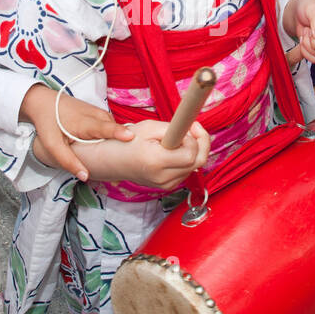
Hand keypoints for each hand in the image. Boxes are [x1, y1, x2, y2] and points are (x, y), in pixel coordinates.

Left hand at [22, 83, 132, 180]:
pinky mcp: (99, 113)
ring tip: (121, 156)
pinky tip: (109, 145)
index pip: (105, 128)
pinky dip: (112, 135)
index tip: (131, 137)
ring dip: (117, 140)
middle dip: (124, 142)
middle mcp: (96, 115)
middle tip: (130, 160)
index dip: (118, 133)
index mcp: (85, 123)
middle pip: (116, 130)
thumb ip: (69, 161)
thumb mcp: (53, 145)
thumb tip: (85, 176)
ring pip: (114, 128)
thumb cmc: (48, 123)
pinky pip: (110, 125)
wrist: (43, 102)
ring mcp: (99, 112)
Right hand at [71, 119, 209, 189]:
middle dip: (201, 143)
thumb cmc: (127, 141)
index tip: (191, 126)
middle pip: (197, 162)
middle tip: (194, 128)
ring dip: (193, 150)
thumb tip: (193, 131)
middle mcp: (162, 178)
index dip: (196, 139)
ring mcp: (166, 185)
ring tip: (179, 137)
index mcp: (156, 162)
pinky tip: (175, 150)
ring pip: (194, 167)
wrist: (113, 162)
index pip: (191, 155)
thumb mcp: (149, 127)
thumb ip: (173, 129)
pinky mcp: (168, 187)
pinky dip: (186, 159)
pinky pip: (186, 171)